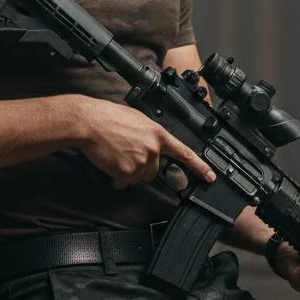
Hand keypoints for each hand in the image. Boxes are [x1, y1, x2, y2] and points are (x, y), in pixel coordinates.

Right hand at [75, 97, 215, 189]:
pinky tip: (109, 164)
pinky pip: (124, 182)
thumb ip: (149, 134)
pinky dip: (116, 178)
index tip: (210, 176)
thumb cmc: (108, 117)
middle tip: (125, 154)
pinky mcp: (126, 171)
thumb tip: (151, 144)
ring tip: (115, 156)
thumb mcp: (137, 119)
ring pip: (138, 178)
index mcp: (158, 134)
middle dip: (141, 167)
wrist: (89, 122)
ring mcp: (141, 161)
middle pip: (153, 171)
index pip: (184, 153)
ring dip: (127, 173)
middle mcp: (153, 148)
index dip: (199, 167)